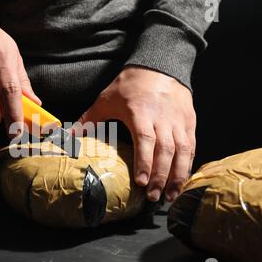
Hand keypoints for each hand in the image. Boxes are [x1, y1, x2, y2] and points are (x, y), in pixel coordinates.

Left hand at [77, 66, 195, 201]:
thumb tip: (69, 135)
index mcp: (141, 113)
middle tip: (154, 197)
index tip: (141, 183)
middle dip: (161, 177)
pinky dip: (188, 164)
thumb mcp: (107, 98)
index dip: (145, 163)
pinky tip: (182, 179)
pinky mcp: (189, 122)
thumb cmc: (131, 84)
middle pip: (166, 151)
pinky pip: (191, 146)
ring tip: (171, 195)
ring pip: (183, 151)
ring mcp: (179, 121)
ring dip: (177, 175)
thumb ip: (89, 119)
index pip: (145, 141)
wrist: (160, 64)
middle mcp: (163, 119)